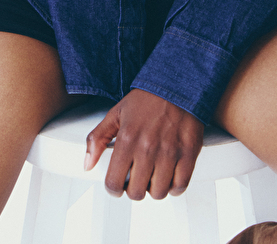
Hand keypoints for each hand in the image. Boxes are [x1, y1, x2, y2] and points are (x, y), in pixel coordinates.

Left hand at [84, 88, 203, 200]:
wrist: (178, 84)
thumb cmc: (148, 98)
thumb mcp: (117, 113)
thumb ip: (98, 138)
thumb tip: (87, 163)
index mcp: (128, 138)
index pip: (114, 182)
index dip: (114, 188)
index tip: (118, 184)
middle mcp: (148, 148)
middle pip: (137, 192)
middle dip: (134, 189)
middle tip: (137, 178)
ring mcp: (169, 152)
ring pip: (159, 192)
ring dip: (154, 188)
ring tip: (154, 175)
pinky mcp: (188, 153)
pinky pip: (180, 185)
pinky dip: (174, 187)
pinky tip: (170, 176)